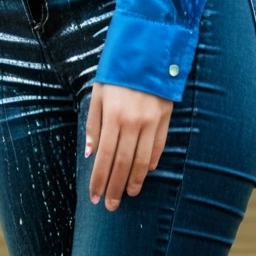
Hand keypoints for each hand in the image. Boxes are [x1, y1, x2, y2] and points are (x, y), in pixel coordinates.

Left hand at [85, 82, 172, 210]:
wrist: (147, 50)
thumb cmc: (117, 72)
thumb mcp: (98, 93)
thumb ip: (93, 124)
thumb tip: (90, 154)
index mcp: (113, 116)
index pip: (104, 157)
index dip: (99, 180)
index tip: (95, 196)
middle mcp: (133, 123)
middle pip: (123, 164)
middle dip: (115, 188)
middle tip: (110, 205)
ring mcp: (151, 122)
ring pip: (142, 161)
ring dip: (134, 181)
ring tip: (127, 195)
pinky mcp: (165, 119)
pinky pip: (158, 148)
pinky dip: (150, 164)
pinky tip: (143, 173)